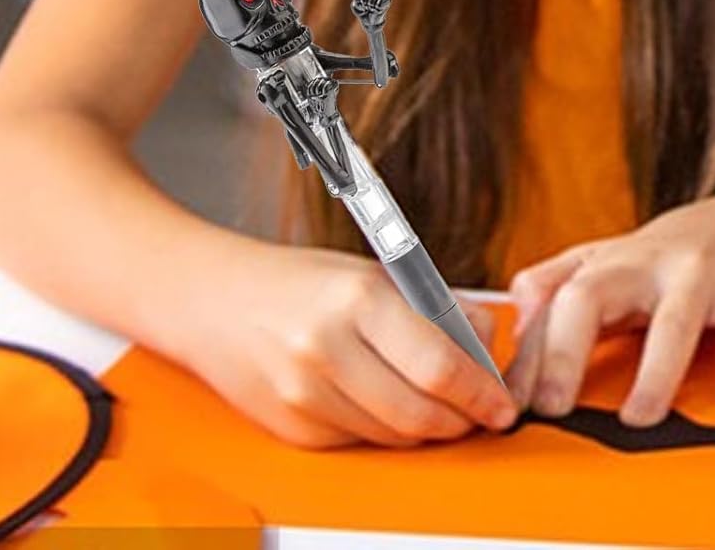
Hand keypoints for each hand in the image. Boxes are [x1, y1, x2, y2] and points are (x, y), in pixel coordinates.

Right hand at [173, 240, 518, 448]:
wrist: (214, 300)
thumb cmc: (299, 280)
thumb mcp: (375, 272)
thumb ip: (436, 306)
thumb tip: (489, 338)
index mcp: (357, 299)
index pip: (439, 365)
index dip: (480, 391)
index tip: (501, 401)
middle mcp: (328, 349)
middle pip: (420, 412)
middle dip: (462, 419)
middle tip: (482, 413)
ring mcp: (305, 394)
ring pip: (394, 435)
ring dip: (428, 429)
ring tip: (443, 408)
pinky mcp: (293, 429)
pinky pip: (360, 442)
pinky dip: (386, 431)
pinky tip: (391, 406)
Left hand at [502, 189, 714, 428]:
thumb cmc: (669, 256)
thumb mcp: (608, 261)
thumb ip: (554, 285)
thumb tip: (516, 321)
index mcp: (608, 265)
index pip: (554, 305)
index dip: (529, 355)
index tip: (512, 403)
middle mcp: (648, 264)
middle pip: (593, 298)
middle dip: (566, 351)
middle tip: (553, 408)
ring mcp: (699, 273)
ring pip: (672, 322)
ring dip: (654, 373)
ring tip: (638, 418)